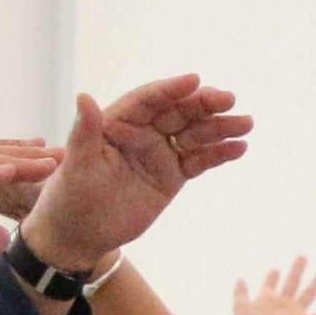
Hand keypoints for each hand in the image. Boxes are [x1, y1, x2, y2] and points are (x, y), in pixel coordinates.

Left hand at [21, 76, 252, 267]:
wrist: (80, 234)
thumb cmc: (69, 196)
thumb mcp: (76, 164)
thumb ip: (85, 131)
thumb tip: (84, 96)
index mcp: (117, 123)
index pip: (148, 99)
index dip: (171, 89)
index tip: (195, 80)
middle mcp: (141, 132)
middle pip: (178, 112)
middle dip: (204, 104)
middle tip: (229, 99)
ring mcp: (159, 153)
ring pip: (194, 134)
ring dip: (220, 127)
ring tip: (246, 123)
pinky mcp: (172, 175)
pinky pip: (199, 160)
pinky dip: (219, 154)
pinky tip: (240, 148)